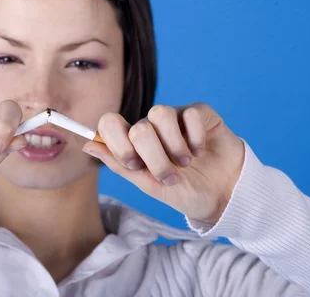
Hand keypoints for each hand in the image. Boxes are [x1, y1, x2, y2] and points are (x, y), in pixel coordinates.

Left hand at [82, 103, 244, 223]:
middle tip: (170, 176)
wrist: (222, 197)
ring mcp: (175, 117)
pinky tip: (202, 151)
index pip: (109, 123)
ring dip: (174, 146)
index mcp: (133, 141)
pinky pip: (190, 114)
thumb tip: (87, 146)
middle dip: (154, 157)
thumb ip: (119, 165)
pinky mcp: (200, 113)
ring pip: (160, 113)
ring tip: (186, 163)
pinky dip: (196, 138)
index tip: (135, 165)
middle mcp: (151, 125)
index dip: (117, 143)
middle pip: (138, 125)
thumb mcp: (148, 185)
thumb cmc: (183, 191)